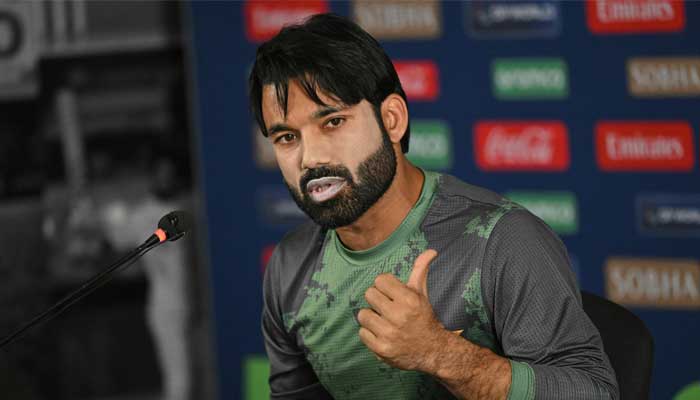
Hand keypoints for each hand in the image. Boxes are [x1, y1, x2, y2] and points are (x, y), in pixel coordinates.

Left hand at [357, 249, 449, 372]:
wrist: (433, 350)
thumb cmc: (423, 317)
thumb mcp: (422, 293)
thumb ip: (421, 270)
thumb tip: (431, 250)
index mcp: (408, 300)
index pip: (380, 280)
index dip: (385, 286)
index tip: (392, 294)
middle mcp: (398, 316)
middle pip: (369, 294)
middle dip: (377, 300)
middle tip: (387, 308)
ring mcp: (389, 334)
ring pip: (362, 314)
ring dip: (371, 317)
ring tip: (383, 321)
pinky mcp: (381, 349)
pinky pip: (362, 333)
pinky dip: (369, 334)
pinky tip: (381, 334)